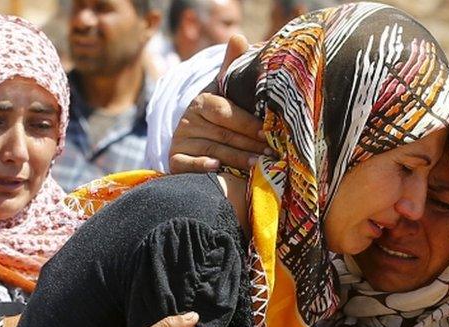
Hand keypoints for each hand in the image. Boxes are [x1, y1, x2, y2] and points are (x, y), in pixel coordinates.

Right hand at [169, 35, 268, 172]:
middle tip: (273, 152)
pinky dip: (202, 165)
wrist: (195, 140)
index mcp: (201, 101)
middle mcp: (188, 120)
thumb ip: (231, 67)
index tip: (268, 132)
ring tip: (260, 165)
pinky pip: (187, 164)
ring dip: (238, 159)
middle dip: (250, 144)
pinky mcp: (175, 161)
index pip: (224, 111)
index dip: (247, 122)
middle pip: (222, 133)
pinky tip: (217, 168)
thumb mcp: (224, 91)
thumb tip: (238, 36)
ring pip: (213, 150)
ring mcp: (181, 141)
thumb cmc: (219, 116)